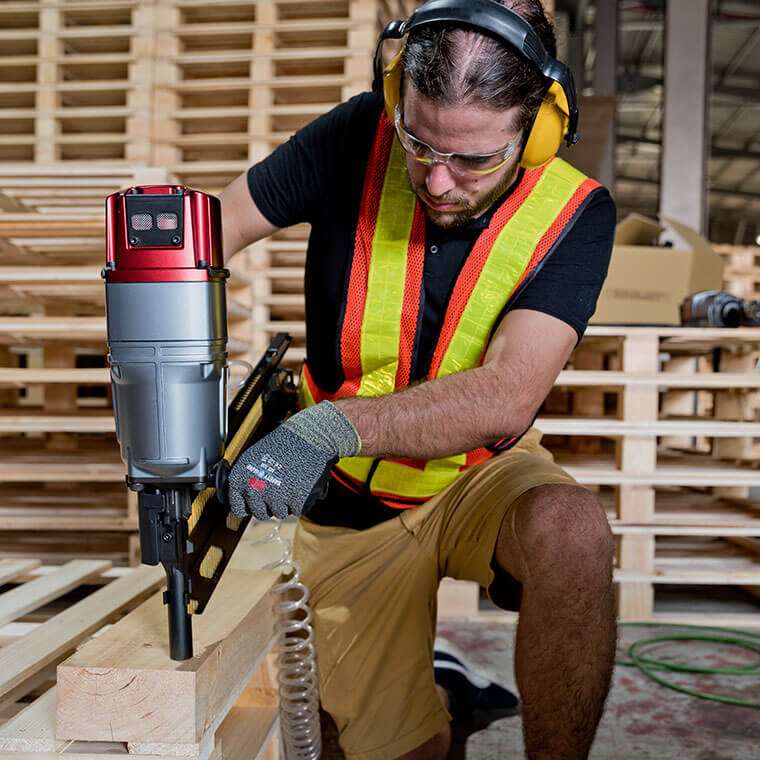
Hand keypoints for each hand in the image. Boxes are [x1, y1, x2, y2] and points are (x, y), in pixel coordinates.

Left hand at [227, 401, 360, 519]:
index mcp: (239, 479)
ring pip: (279, 513)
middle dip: (270, 503)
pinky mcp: (296, 501)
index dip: (250, 504)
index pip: (238, 508)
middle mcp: (254, 490)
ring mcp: (274, 497)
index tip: (259, 498)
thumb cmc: (282, 444)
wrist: (310, 437)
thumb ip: (245, 480)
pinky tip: (302, 483)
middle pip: (260, 513)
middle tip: (280, 486)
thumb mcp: (253, 457)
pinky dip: (302, 500)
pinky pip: (297, 510)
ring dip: (287, 502)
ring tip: (292, 480)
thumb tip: (243, 498)